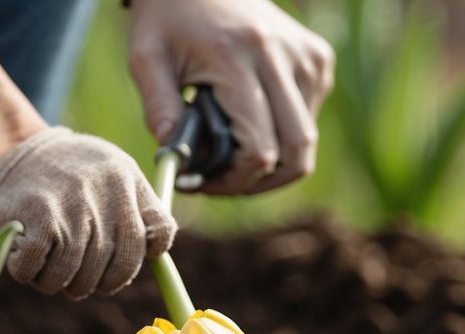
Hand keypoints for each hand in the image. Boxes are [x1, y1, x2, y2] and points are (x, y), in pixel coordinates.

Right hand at [0, 127, 176, 298]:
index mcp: (127, 178)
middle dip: (92, 283)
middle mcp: (106, 189)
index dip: (136, 261)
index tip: (111, 268)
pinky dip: (28, 272)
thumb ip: (137, 211)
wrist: (2, 152)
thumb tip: (152, 253)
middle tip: (72, 274)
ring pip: (77, 279)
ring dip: (56, 282)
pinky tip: (23, 252)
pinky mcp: (38, 215)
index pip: (158, 235)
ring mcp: (73, 203)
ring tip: (45, 262)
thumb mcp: (108, 178)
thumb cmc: (61, 180)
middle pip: (117, 271)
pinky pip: (40, 273)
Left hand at [128, 0, 334, 193]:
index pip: (260, 150)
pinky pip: (309, 120)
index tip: (202, 184)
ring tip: (231, 157)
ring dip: (273, 164)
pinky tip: (251, 125)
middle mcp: (283, 58)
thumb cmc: (168, 19)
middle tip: (222, 183)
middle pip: (296, 155)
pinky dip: (283, 136)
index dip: (234, 182)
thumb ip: (157, 108)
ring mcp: (308, 58)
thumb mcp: (146, 57)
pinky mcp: (318, 59)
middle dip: (259, 182)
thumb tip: (173, 160)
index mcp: (239, 58)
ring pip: (306, 142)